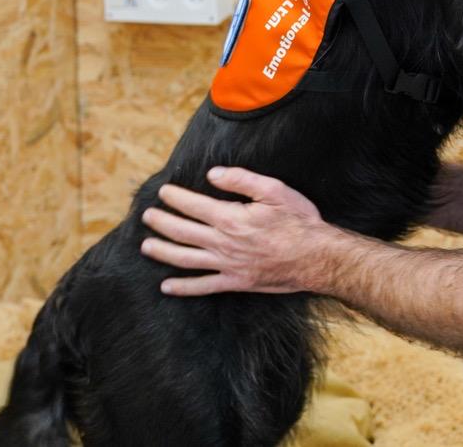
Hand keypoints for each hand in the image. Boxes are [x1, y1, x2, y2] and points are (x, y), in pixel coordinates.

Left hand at [140, 166, 329, 296]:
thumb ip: (242, 180)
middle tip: (147, 216)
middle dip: (161, 223)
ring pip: (185, 259)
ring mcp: (227, 265)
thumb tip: (213, 174)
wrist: (316, 258)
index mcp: (231, 217)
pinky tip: (167, 286)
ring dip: (162, 252)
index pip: (193, 205)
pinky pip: (203, 286)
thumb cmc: (298, 221)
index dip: (175, 198)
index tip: (163, 192)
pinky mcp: (235, 282)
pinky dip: (183, 287)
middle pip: (182, 232)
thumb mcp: (275, 190)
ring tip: (146, 246)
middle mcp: (223, 243)